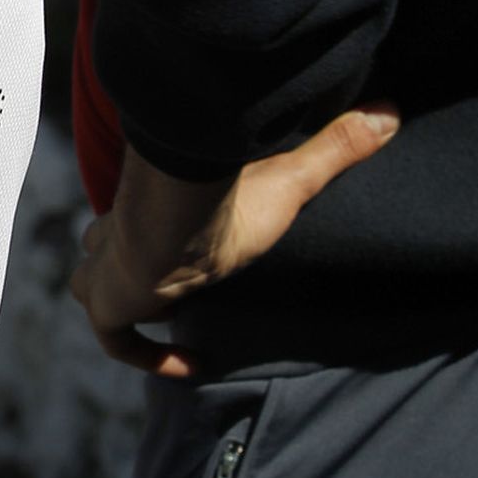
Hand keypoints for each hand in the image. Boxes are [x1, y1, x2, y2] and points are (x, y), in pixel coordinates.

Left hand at [72, 107, 399, 377]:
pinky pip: (115, 341)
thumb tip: (388, 112)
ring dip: (118, 301)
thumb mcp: (288, 178)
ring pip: (89, 282)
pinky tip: (188, 366)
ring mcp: (106, 270)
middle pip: (100, 242)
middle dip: (120, 257)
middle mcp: (118, 231)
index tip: (187, 246)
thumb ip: (332, 149)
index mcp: (150, 202)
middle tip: (165, 280)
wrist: (176, 219)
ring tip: (164, 314)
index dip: (153, 225)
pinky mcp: (107, 307)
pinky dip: (144, 354)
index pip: (138, 209)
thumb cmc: (225, 198)